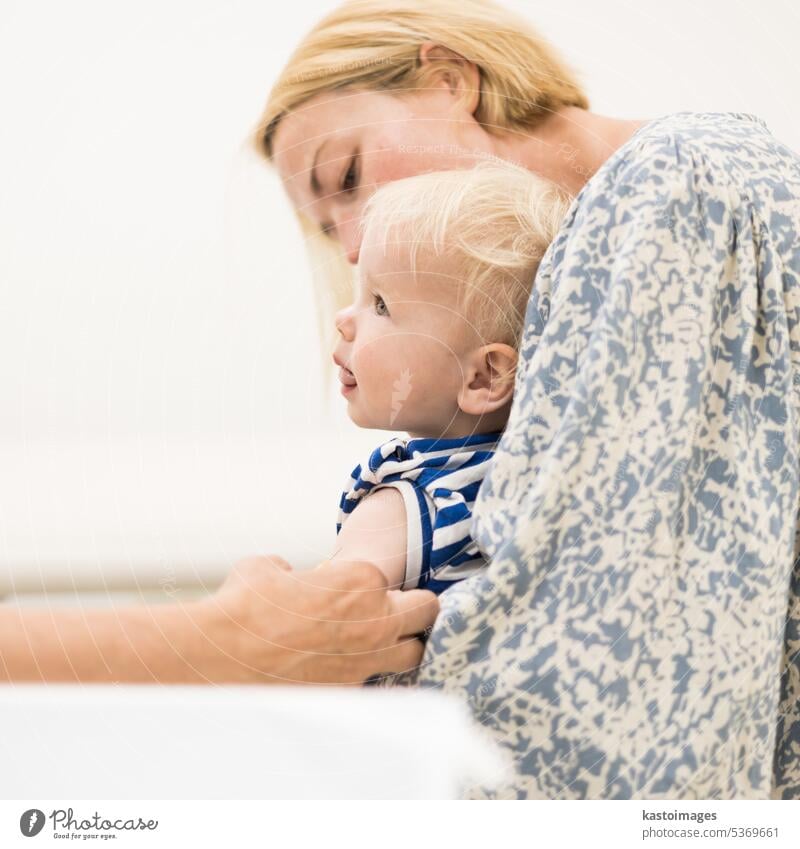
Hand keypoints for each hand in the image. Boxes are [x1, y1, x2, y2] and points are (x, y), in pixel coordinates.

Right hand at [192, 554, 438, 684]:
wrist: (223, 654)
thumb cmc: (245, 602)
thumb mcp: (269, 567)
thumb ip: (290, 569)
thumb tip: (286, 575)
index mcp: (362, 580)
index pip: (392, 579)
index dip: (373, 585)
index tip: (357, 592)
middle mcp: (375, 620)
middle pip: (426, 611)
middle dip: (416, 609)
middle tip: (398, 613)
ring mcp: (367, 660)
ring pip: (413, 653)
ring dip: (403, 647)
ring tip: (383, 647)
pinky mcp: (350, 692)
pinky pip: (378, 684)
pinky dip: (370, 679)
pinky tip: (347, 674)